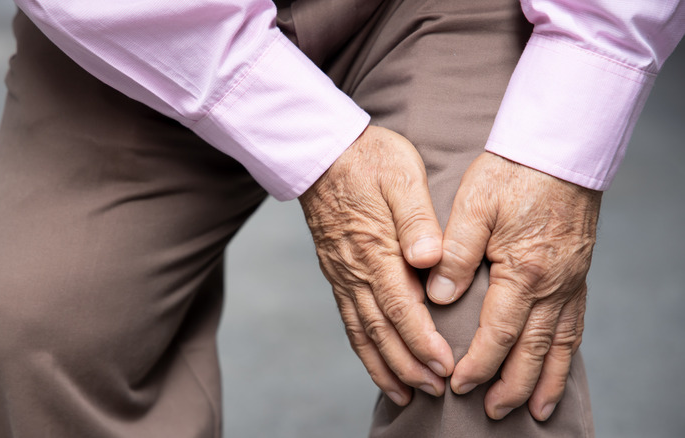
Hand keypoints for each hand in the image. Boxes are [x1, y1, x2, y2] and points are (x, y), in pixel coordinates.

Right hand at [299, 126, 453, 404]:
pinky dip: (363, 350)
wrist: (322, 152)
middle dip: (409, 365)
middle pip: (381, 330)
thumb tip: (429, 258)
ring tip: (408, 394)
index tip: (445, 367)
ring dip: (386, 366)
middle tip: (436, 391)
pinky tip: (378, 365)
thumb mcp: (402, 175)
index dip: (422, 342)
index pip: (400, 307)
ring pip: (362, 332)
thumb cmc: (369, 159)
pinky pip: (348, 320)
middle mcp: (355, 269)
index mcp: (375, 248)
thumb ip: (417, 219)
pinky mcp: (337, 274)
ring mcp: (342, 274)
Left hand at [426, 152, 600, 420]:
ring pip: (560, 344)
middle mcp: (553, 284)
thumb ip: (454, 252)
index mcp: (523, 270)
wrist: (559, 148)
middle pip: (532, 350)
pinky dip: (566, 353)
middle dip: (511, 385)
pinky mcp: (578, 273)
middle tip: (493, 412)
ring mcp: (571, 281)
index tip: (458, 384)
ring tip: (534, 410)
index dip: (478, 364)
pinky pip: (576, 324)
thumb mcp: (474, 205)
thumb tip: (438, 297)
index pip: (498, 333)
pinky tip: (557, 365)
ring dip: (544, 380)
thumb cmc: (512, 172)